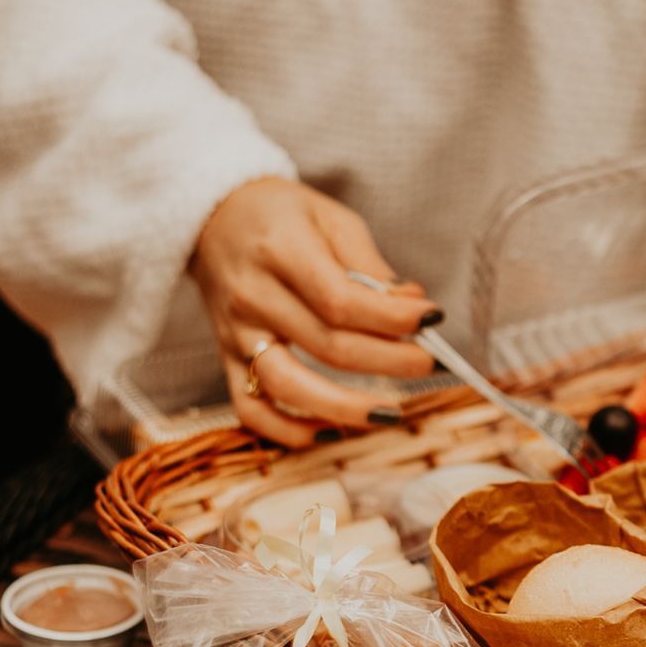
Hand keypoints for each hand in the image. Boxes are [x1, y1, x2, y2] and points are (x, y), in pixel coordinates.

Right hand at [191, 177, 436, 446]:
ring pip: (288, 386)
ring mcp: (234, 333)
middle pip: (327, 345)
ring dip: (345, 409)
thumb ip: (370, 266)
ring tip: (389, 411)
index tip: (432, 320)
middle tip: (427, 364)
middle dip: (388, 362)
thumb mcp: (331, 219)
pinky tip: (331, 431)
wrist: (213, 216)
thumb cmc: (281, 215)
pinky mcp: (225, 358)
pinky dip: (289, 431)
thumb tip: (412, 307)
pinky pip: (251, 409)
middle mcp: (253, 295)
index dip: (392, 318)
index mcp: (281, 251)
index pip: (341, 299)